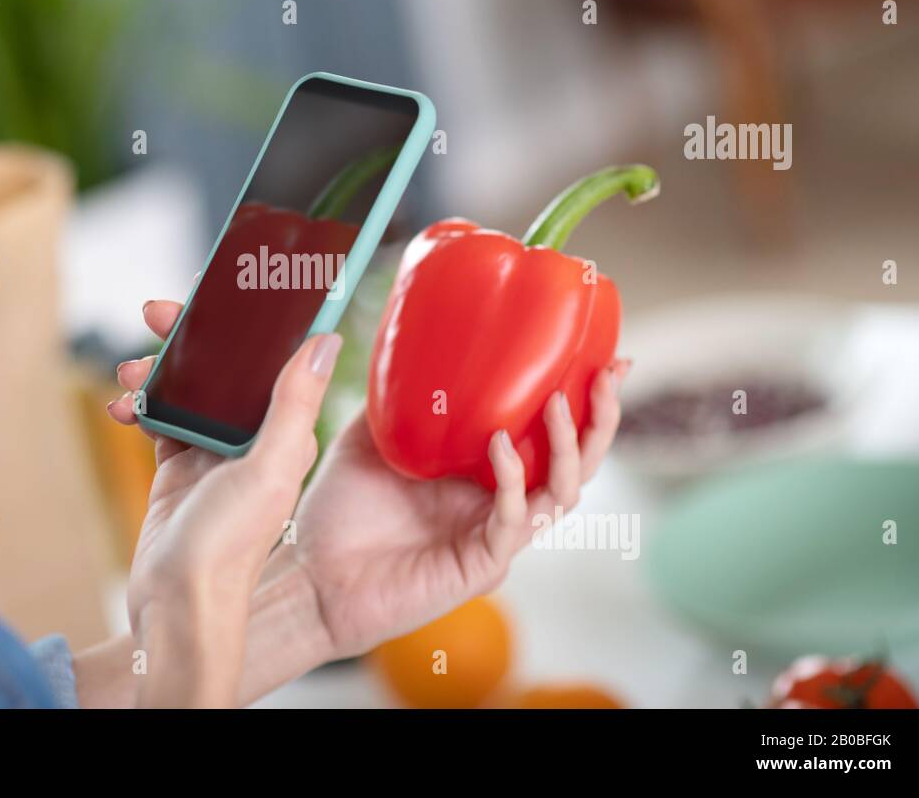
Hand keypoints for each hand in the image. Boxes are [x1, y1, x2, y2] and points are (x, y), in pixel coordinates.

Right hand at [107, 307, 340, 706]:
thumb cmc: (228, 548)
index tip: (229, 291)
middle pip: (227, 369)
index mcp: (288, 435)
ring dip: (158, 372)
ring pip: (189, 390)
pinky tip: (120, 407)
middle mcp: (255, 440)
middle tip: (157, 312)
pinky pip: (161, 420)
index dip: (255, 324)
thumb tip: (326, 340)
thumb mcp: (266, 468)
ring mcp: (215, 455)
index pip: (277, 362)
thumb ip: (294, 404)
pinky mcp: (180, 470)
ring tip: (128, 372)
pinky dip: (140, 407)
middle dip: (192, 338)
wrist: (176, 607)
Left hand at [268, 363, 626, 659]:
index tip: (606, 357)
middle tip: (608, 375)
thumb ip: (396, 398)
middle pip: (575, 464)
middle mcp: (497, 504)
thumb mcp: (370, 437)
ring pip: (561, 493)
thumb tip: (410, 344)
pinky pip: (513, 521)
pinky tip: (501, 445)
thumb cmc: (339, 513)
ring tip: (556, 402)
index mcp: (482, 474)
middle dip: (599, 420)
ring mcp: (493, 536)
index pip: (549, 436)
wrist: (310, 573)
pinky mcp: (479, 565)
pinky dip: (512, 481)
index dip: (584, 402)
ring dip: (566, 445)